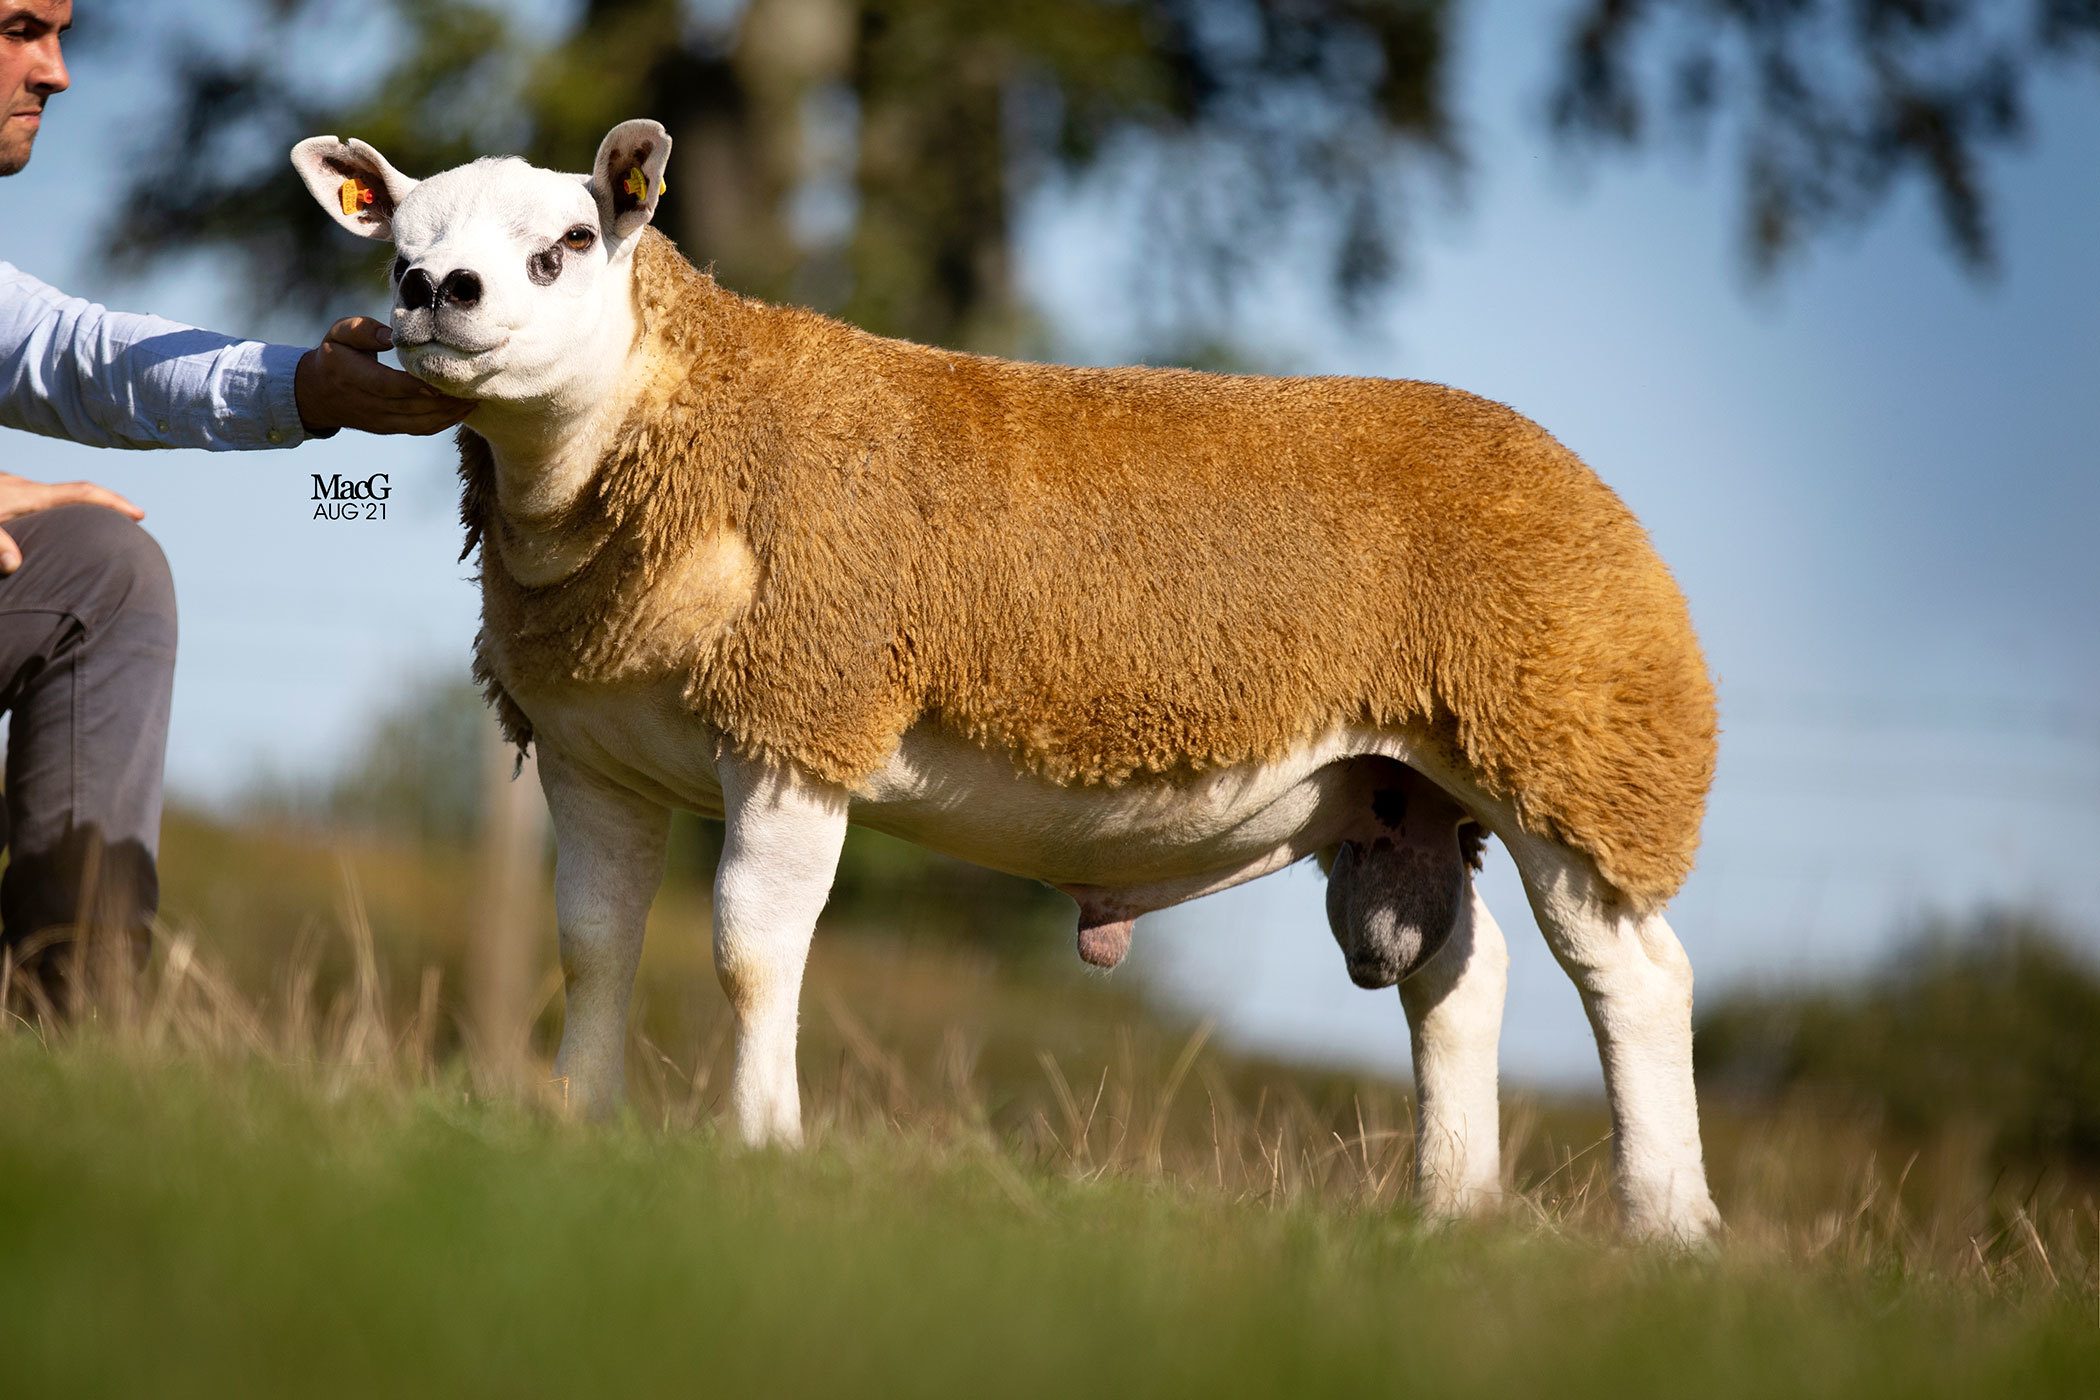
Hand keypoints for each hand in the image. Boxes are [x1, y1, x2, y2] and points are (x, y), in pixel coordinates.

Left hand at [0, 472, 144, 574]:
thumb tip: (15, 564)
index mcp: (28, 495)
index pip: (82, 493)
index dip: (114, 502)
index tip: (139, 514)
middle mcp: (25, 487)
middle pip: (75, 493)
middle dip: (105, 505)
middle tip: (129, 521)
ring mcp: (12, 485)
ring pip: (54, 495)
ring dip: (77, 508)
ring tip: (91, 525)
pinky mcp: (2, 488)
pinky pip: (36, 497)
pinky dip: (53, 508)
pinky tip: (46, 521)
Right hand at [294, 317, 476, 436]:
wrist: (316, 394)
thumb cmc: (334, 355)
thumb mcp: (338, 334)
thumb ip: (362, 330)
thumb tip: (390, 335)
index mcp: (352, 376)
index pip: (387, 385)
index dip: (415, 386)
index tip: (441, 381)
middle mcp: (367, 403)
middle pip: (412, 406)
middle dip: (445, 399)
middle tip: (474, 385)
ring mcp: (380, 421)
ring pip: (421, 422)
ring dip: (451, 413)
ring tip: (476, 396)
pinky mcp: (390, 429)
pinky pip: (422, 429)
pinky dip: (446, 422)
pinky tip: (464, 410)